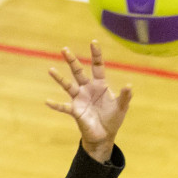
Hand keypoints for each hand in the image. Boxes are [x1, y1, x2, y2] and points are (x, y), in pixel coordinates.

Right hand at [45, 41, 132, 162]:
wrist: (104, 136)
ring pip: (68, 86)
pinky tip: (47, 101)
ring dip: (59, 78)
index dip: (96, 55)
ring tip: (51, 69)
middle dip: (72, 60)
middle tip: (64, 49)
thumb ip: (125, 96)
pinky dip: (56, 105)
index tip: (93, 42)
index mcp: (100, 85)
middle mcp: (87, 89)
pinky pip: (64, 107)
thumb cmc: (113, 119)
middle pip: (78, 71)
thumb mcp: (121, 107)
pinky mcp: (75, 111)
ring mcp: (80, 99)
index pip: (97, 66)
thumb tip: (129, 85)